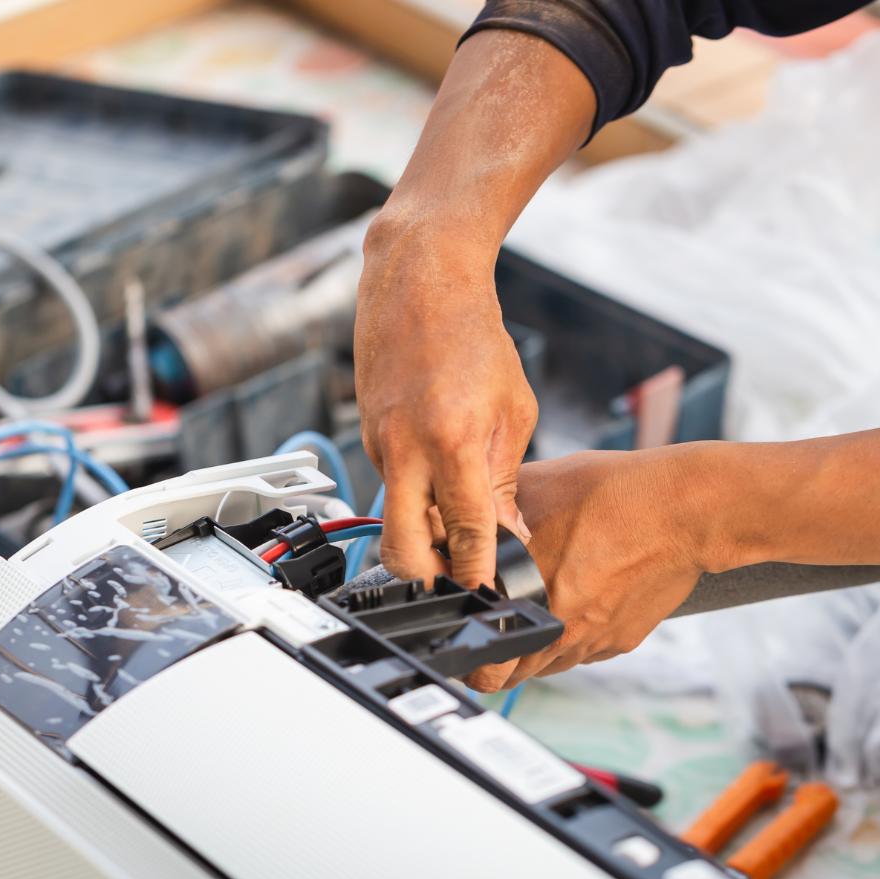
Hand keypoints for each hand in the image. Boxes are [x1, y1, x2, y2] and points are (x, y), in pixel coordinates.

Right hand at [356, 227, 536, 589]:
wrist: (418, 281)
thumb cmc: (472, 336)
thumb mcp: (512, 409)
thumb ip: (505, 478)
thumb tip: (506, 533)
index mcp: (451, 440)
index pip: (465, 530)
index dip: (478, 573)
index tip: (490, 597)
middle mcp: (404, 449)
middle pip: (401, 549)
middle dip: (427, 581)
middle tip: (458, 586)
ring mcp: (378, 445)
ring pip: (394, 519)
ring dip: (423, 536)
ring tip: (459, 533)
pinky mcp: (367, 439)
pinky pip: (391, 487)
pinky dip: (415, 498)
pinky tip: (440, 483)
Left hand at [465, 449, 708, 691]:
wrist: (684, 510)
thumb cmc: (614, 494)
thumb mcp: (536, 487)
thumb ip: (493, 511)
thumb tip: (459, 512)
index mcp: (526, 596)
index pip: (483, 656)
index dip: (470, 650)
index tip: (468, 638)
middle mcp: (558, 629)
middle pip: (512, 675)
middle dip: (497, 661)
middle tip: (494, 634)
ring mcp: (592, 640)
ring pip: (547, 667)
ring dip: (534, 651)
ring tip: (534, 615)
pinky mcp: (620, 641)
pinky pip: (584, 652)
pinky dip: (573, 638)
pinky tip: (576, 604)